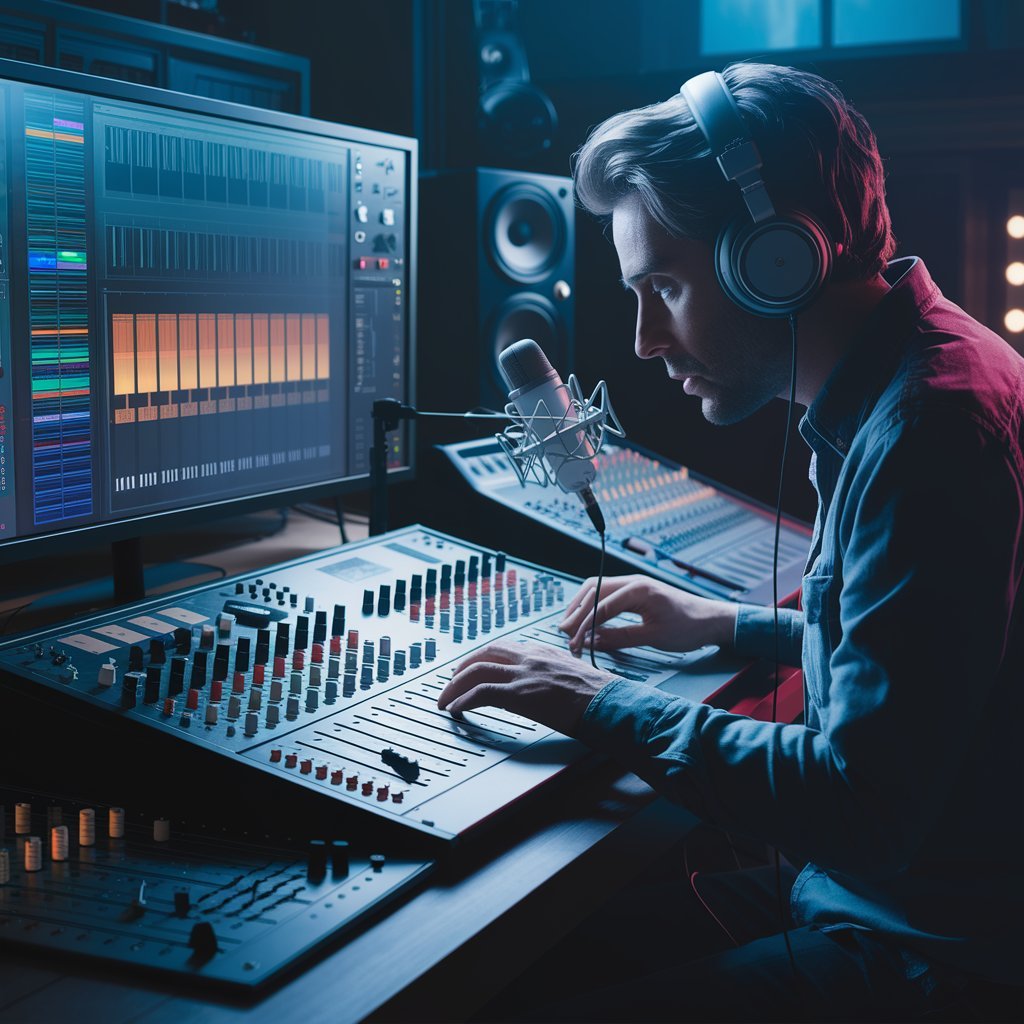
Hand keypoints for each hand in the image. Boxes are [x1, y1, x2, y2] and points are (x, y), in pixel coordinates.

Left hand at [436, 640, 614, 736]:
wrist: (610, 703)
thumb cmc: (600, 695)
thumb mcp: (573, 675)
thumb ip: (553, 674)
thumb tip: (544, 687)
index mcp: (543, 652)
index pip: (504, 648)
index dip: (483, 658)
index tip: (473, 668)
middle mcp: (530, 657)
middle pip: (484, 653)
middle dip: (462, 667)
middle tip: (452, 681)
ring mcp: (524, 674)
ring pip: (476, 670)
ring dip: (455, 685)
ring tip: (446, 698)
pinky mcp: (520, 694)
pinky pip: (481, 693)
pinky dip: (463, 700)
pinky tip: (456, 709)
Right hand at [558, 575, 737, 654]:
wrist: (711, 619)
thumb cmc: (688, 626)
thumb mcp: (653, 637)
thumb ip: (620, 638)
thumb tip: (592, 642)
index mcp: (638, 589)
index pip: (600, 606)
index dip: (583, 626)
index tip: (573, 643)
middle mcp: (632, 581)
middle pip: (592, 590)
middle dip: (576, 612)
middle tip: (564, 634)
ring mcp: (633, 584)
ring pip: (596, 589)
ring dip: (581, 607)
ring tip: (570, 627)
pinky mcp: (635, 591)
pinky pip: (607, 593)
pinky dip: (593, 606)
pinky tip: (587, 620)